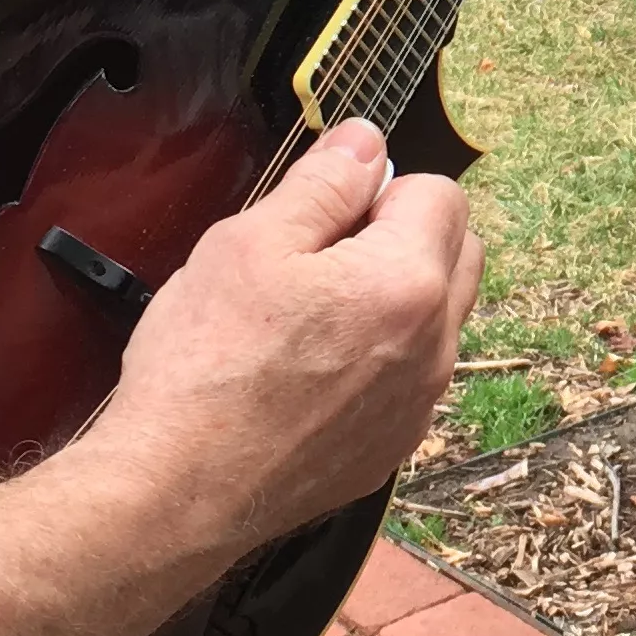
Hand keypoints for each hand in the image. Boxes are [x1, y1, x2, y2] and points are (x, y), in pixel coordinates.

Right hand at [77, 124, 481, 565]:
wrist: (177, 492)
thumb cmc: (205, 367)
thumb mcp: (250, 242)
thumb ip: (324, 183)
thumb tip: (367, 142)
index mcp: (407, 282)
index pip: (442, 193)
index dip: (382, 187)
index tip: (329, 211)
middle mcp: (434, 346)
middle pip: (459, 253)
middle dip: (406, 235)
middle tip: (321, 254)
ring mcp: (418, 404)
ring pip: (438, 319)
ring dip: (395, 298)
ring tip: (309, 315)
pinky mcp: (392, 447)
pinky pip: (410, 378)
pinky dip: (379, 359)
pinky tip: (308, 370)